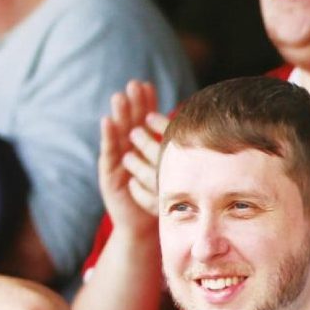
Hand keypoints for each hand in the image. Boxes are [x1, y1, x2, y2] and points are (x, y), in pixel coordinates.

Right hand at [98, 81, 165, 237]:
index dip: (146, 103)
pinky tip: (107, 121)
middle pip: (131, 122)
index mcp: (143, 147)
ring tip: (119, 96)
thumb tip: (202, 130)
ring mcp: (117, 161)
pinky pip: (109, 152)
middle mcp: (128, 150)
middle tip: (134, 84)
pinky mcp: (109, 174)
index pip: (144, 120)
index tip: (148, 85)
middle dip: (132, 103)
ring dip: (119, 114)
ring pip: (119, 133)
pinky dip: (108, 135)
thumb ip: (177, 150)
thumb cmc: (161, 195)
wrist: (142, 225)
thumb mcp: (172, 169)